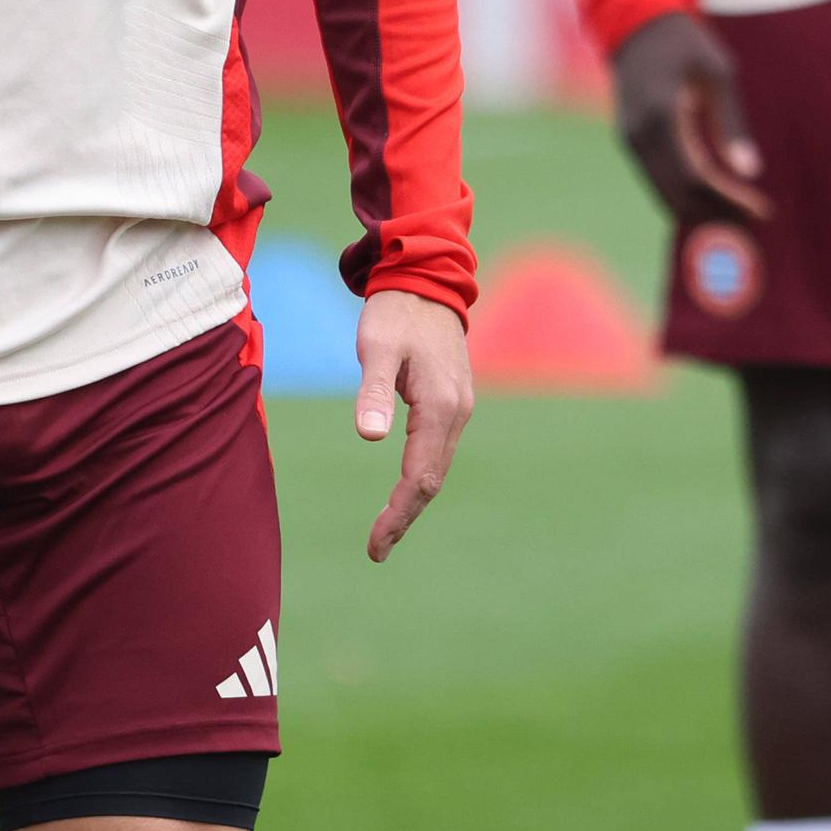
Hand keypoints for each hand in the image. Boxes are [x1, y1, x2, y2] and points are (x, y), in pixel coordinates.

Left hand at [352, 291, 472, 562]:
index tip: (375, 544)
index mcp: (440, 406)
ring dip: (413, 500)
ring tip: (385, 530)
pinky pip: (438, 451)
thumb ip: (372, 391)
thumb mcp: (375, 346)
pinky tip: (403, 490)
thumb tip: (370, 437)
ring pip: (437, 468)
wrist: (426, 281)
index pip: (419, 476)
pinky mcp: (453, 402)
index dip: (398, 514)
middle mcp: (457, 413)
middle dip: (404, 517)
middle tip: (377, 549)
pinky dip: (420, 476)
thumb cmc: (396, 312)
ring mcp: (459, 408)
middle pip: (432, 480)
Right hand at [611, 12, 768, 227]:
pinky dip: (686, 194)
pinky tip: (714, 198)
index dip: (728, 201)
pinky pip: (659, 179)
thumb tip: (750, 172)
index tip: (761, 211)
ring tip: (740, 216)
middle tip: (754, 222)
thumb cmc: (684, 43)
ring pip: (666, 193)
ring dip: (702, 210)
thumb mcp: (718, 73)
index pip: (696, 177)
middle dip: (717, 215)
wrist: (634, 23)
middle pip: (678, 195)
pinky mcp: (630, 141)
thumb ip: (731, 123)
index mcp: (662, 115)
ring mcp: (629, 140)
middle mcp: (639, 134)